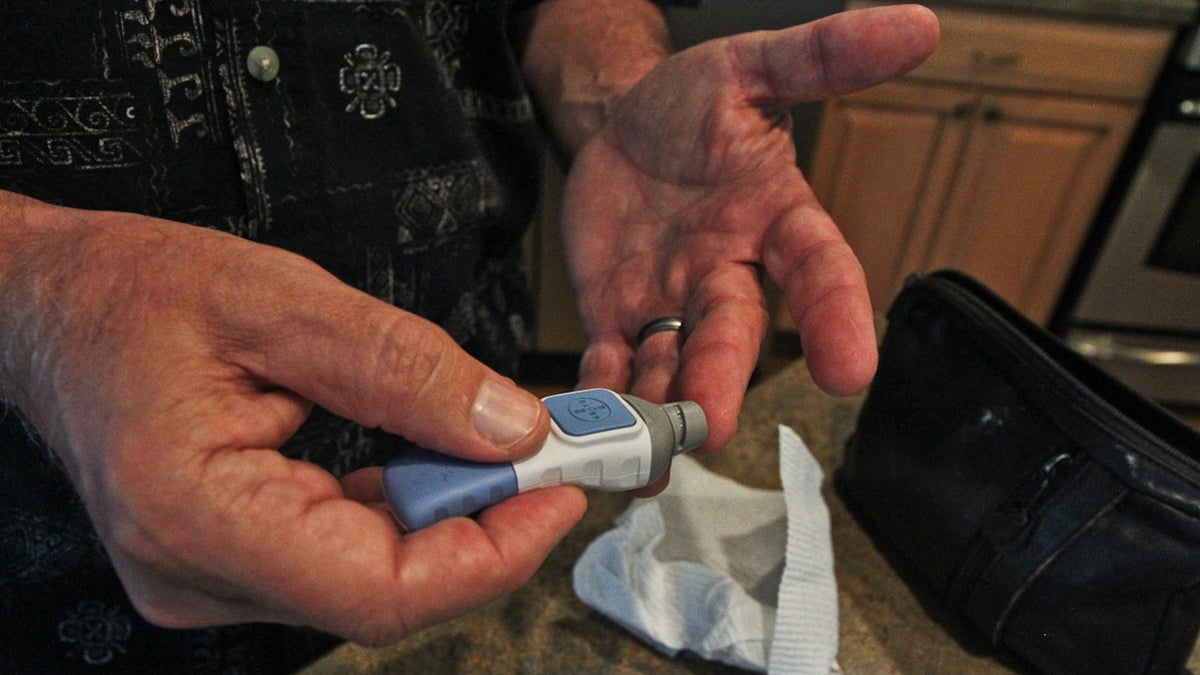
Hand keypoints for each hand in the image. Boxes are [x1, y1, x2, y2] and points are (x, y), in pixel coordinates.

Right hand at [0, 193, 585, 643]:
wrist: (57, 306)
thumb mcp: (283, 302)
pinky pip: (342, 557)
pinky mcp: (226, 562)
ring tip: (492, 446)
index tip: (560, 492)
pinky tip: (425, 459)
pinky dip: (402, 511)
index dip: (492, 553)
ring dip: (448, 515)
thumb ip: (405, 370)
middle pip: (384, 590)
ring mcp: (208, 578)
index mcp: (195, 515)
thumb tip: (511, 430)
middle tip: (546, 454)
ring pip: (371, 578)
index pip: (379, 591)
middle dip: (484, 523)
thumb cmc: (137, 292)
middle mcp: (196, 573)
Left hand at [562, 6, 938, 457]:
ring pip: (671, 363)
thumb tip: (919, 24)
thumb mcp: (753, 65)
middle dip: (722, 377)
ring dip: (660, 408)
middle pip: (731, 333)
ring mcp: (670, 301)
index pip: (818, 270)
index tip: (851, 371)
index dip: (836, 317)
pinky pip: (612, 362)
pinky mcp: (616, 314)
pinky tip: (592, 433)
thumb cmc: (697, 103)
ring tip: (649, 458)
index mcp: (776, 219)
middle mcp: (729, 273)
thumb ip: (824, 56)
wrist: (623, 121)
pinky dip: (603, 397)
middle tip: (712, 424)